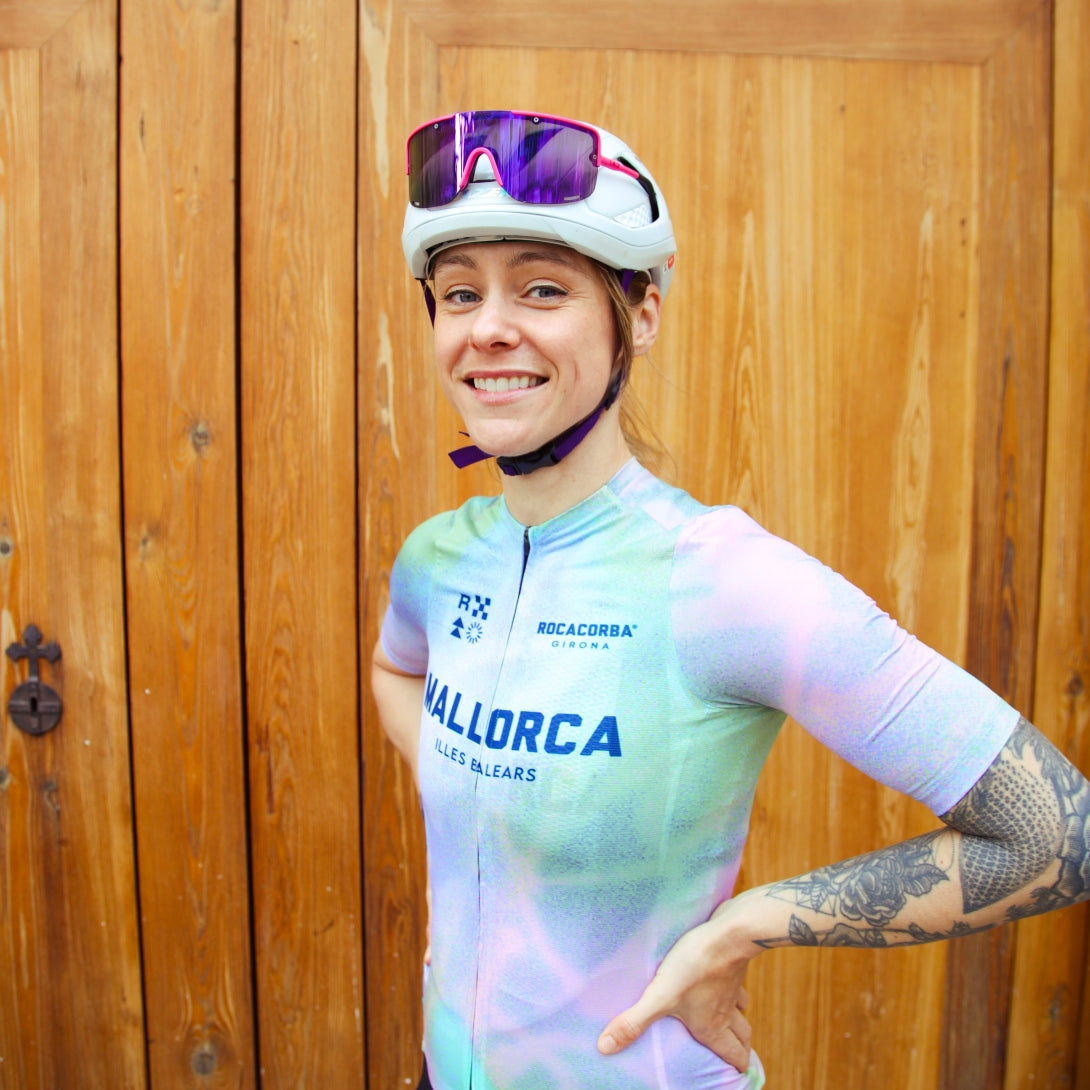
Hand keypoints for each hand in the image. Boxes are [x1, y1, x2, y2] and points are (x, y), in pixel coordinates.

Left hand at [596, 913, 754, 1071]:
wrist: (726, 932)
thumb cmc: (695, 966)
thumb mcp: (660, 996)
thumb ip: (634, 1022)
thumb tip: (605, 1047)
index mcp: (711, 1027)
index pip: (734, 1056)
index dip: (737, 1068)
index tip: (735, 1075)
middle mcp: (726, 1012)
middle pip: (742, 1038)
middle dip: (738, 1048)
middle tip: (733, 1054)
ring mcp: (732, 989)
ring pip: (742, 1013)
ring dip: (737, 1021)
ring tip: (728, 1024)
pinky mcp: (732, 966)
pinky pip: (736, 985)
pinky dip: (732, 991)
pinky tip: (722, 985)